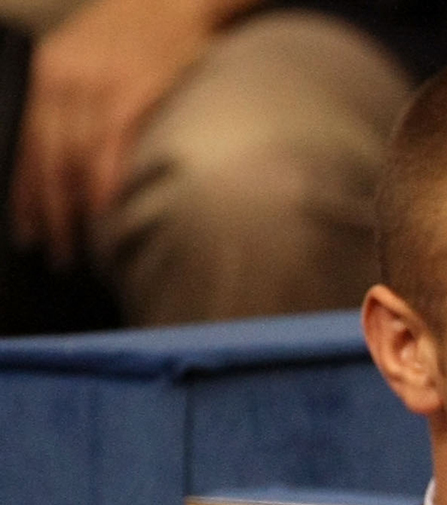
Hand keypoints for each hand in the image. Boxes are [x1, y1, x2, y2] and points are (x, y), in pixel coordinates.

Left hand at [9, 0, 224, 265]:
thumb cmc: (139, 28)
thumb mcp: (86, 51)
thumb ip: (70, 92)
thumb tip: (64, 145)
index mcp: (48, 72)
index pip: (26, 145)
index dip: (24, 194)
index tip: (27, 231)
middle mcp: (63, 81)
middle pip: (45, 160)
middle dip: (45, 213)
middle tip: (52, 253)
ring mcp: (96, 88)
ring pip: (71, 161)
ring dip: (71, 210)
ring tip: (76, 246)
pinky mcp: (129, 94)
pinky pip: (108, 148)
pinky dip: (102, 182)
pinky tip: (102, 211)